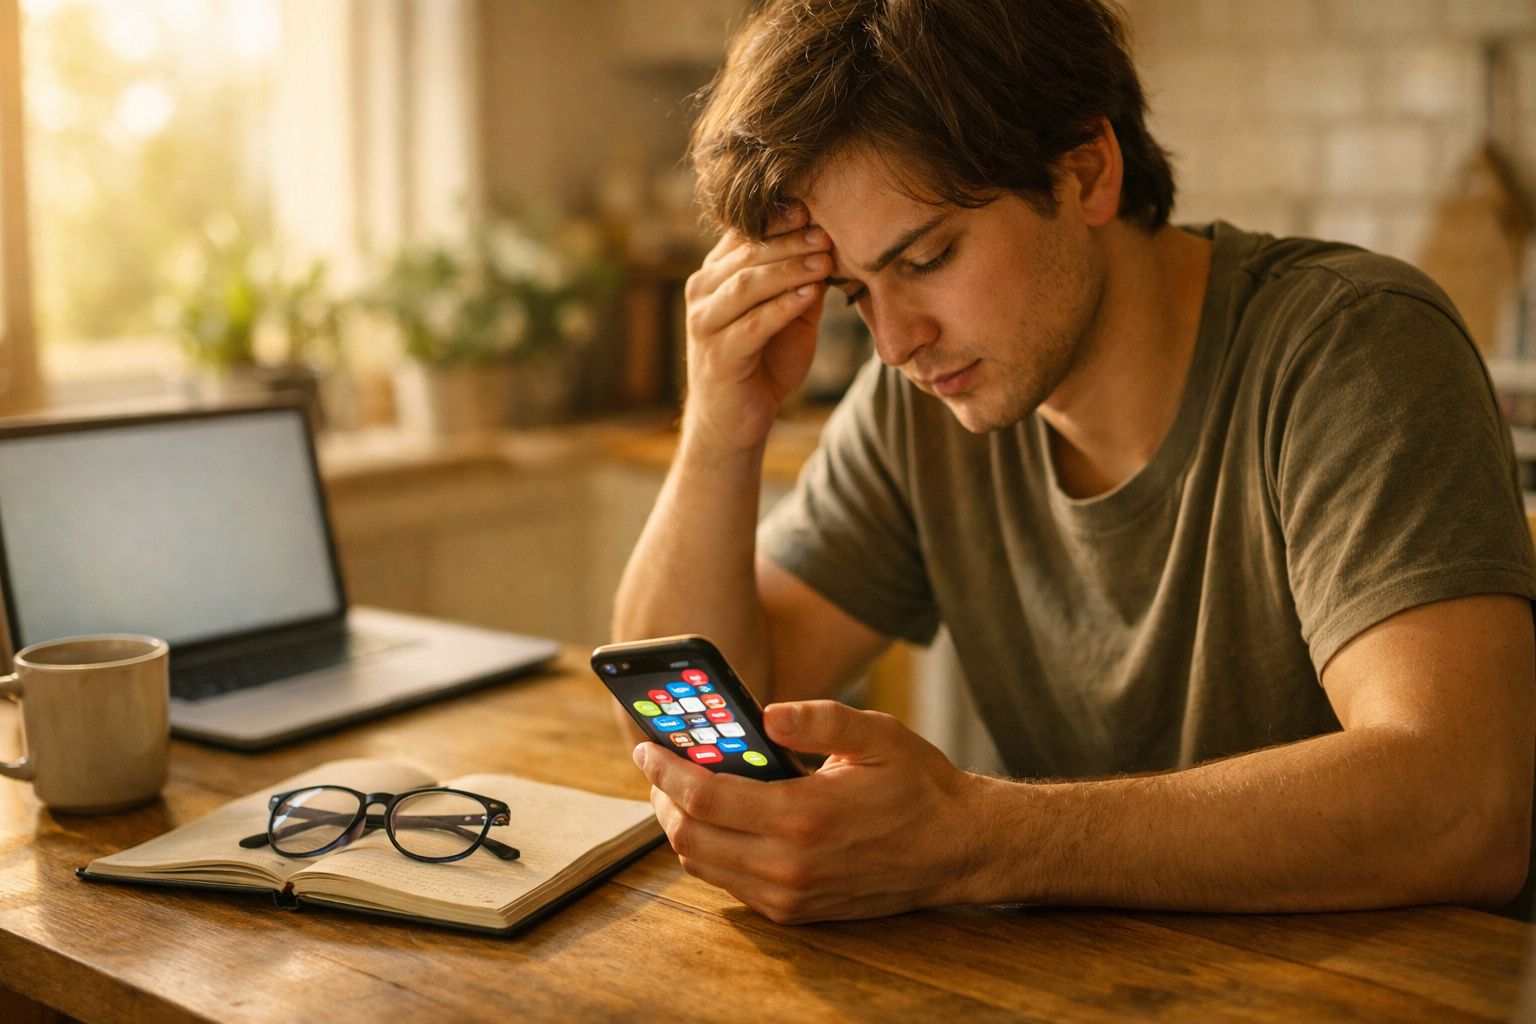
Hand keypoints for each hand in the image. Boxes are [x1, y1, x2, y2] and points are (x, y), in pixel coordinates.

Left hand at [633, 700, 990, 922]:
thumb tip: (765, 712)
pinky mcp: (795, 912)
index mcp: (804, 816)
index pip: (704, 798)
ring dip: (683, 828)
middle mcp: (790, 865)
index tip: (646, 749)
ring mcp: (790, 895)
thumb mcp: (877, 734)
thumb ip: (820, 719)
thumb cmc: (918, 786)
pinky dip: (711, 852)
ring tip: (684, 791)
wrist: (958, 849)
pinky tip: (720, 821)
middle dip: (663, 800)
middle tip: (661, 768)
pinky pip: (730, 884)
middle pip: (689, 838)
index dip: (665, 771)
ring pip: (702, 866)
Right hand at [681, 205, 831, 454]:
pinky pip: (752, 324)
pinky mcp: (717, 355)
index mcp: (715, 275)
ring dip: (789, 269)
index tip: (813, 209)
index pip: (743, 235)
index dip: (777, 219)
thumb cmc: (763, 363)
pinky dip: (782, 307)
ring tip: (824, 260)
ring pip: (747, 284)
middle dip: (790, 241)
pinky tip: (810, 296)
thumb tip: (831, 245)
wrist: (735, 422)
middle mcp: (702, 292)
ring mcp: (705, 323)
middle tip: (826, 233)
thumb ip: (803, 283)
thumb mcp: (789, 316)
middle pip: (747, 255)